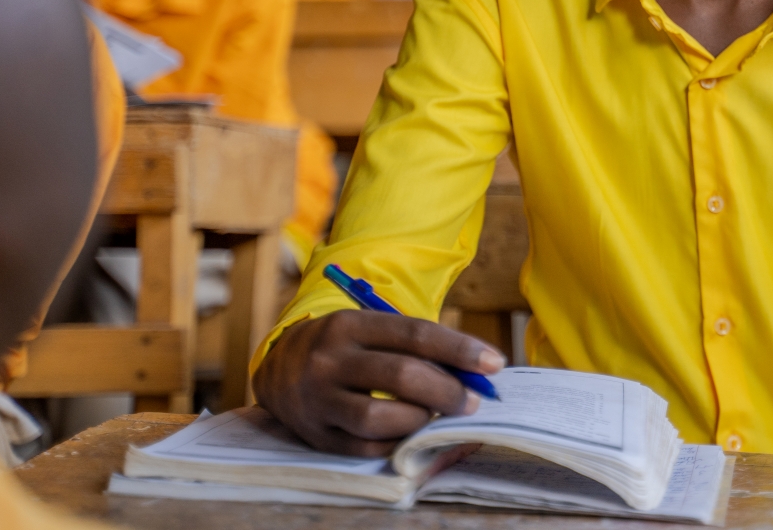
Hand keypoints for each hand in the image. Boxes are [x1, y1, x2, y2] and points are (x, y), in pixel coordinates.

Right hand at [252, 310, 505, 455]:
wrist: (278, 368)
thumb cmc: (346, 346)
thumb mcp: (371, 329)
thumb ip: (416, 346)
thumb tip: (475, 371)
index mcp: (349, 324)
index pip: (415, 334)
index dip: (459, 350)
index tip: (494, 363)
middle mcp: (329, 360)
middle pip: (400, 375)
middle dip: (447, 390)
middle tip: (473, 400)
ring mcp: (318, 400)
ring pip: (378, 418)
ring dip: (420, 419)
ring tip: (437, 415)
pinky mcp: (316, 435)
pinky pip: (364, 448)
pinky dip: (398, 444)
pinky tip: (414, 434)